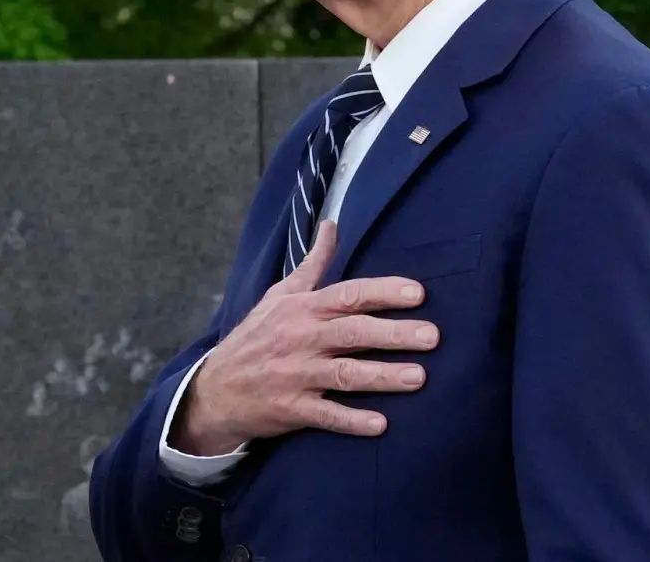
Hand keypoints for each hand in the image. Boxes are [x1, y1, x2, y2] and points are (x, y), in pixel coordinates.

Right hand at [172, 221, 439, 455]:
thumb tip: (332, 225)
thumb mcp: (279, 295)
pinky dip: (352, 421)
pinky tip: (380, 425)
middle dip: (393, 333)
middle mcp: (301, 338)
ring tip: (419, 377)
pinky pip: (326, 415)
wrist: (216, 389)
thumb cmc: (256, 337)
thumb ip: (312, 265)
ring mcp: (296, 375)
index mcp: (302, 308)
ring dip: (382, 376)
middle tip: (432, 336)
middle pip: (353, 332)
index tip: (418, 294)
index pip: (347, 294)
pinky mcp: (292, 409)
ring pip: (345, 374)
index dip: (383, 293)